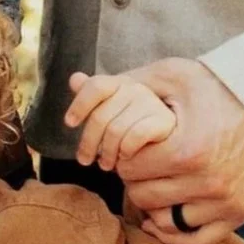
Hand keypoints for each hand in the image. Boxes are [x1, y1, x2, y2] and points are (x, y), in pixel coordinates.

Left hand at [63, 70, 179, 172]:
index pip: (96, 86)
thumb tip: (75, 79)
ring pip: (115, 130)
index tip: (70, 123)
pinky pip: (134, 137)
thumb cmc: (136, 123)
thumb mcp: (113, 110)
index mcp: (121, 83)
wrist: (174, 135)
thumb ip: (94, 96)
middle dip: (88, 142)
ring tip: (106, 164)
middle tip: (85, 160)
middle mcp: (136, 89)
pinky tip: (125, 157)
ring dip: (107, 152)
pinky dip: (125, 150)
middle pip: (101, 116)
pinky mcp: (163, 122)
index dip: (80, 104)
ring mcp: (151, 104)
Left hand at [112, 58, 243, 243]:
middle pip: (141, 196)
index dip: (123, 154)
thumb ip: (124, 83)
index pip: (127, 168)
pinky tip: (163, 216)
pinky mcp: (238, 215)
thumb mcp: (174, 76)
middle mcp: (206, 183)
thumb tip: (73, 81)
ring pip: (163, 220)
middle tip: (142, 161)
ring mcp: (225, 203)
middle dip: (136, 177)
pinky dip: (174, 232)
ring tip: (157, 181)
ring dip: (153, 203)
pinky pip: (194, 240)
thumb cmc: (220, 87)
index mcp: (186, 151)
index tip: (131, 145)